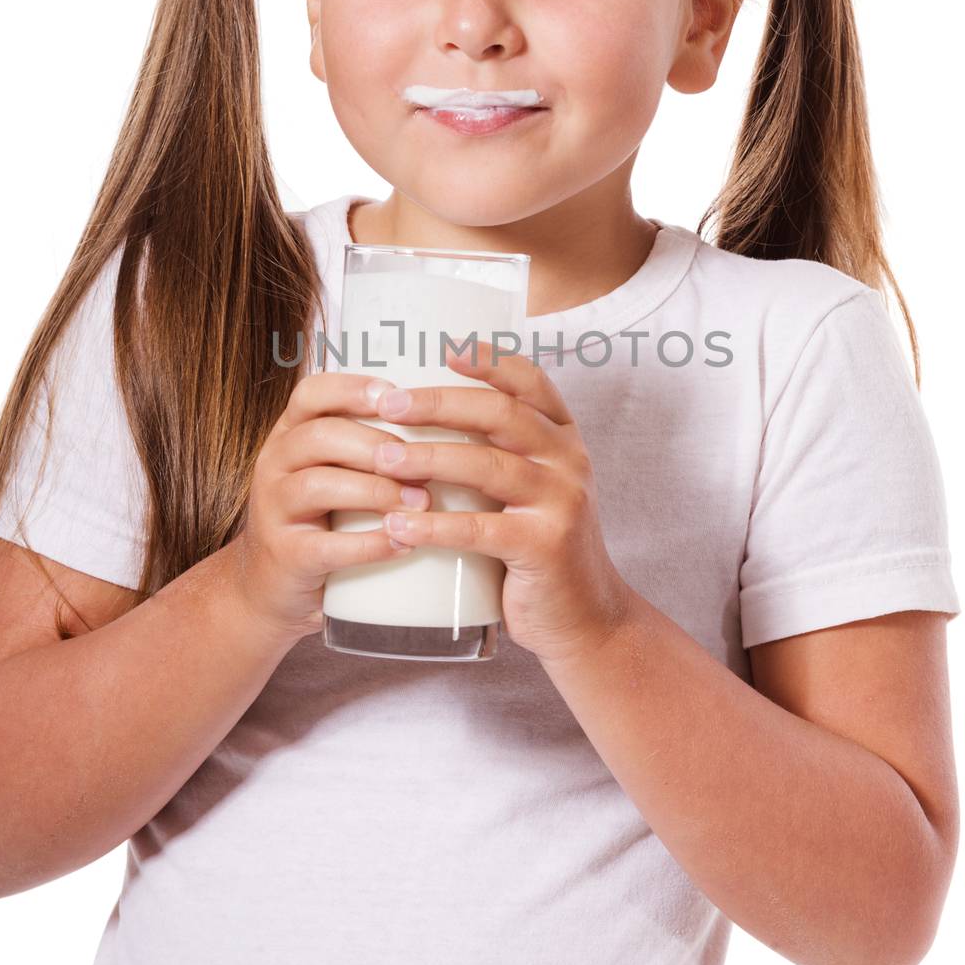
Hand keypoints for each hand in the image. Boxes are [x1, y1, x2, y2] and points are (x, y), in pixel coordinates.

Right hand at [235, 369, 433, 640]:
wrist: (275, 587)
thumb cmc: (324, 518)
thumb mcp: (335, 471)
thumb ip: (371, 444)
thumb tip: (452, 421)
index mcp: (290, 433)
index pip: (311, 393)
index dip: (353, 389)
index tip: (396, 397)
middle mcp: (274, 463)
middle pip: (320, 436)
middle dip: (376, 445)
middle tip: (423, 464)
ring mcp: (273, 509)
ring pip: (317, 485)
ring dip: (375, 491)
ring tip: (420, 502)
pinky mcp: (285, 556)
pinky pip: (325, 546)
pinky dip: (369, 544)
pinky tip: (403, 542)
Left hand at [369, 337, 633, 665]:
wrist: (583, 618)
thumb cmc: (538, 546)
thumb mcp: (532, 489)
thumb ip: (497, 453)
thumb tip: (419, 416)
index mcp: (563, 437)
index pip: (530, 381)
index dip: (488, 358)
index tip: (441, 347)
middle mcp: (569, 460)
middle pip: (500, 413)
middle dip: (438, 403)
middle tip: (388, 403)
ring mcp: (562, 502)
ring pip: (488, 465)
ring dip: (428, 457)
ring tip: (380, 459)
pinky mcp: (545, 547)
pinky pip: (481, 529)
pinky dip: (434, 525)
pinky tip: (398, 522)